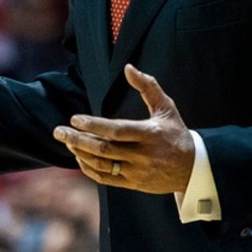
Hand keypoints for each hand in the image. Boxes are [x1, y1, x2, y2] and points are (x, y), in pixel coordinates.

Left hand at [53, 64, 193, 193]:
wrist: (193, 168)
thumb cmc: (176, 133)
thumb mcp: (166, 107)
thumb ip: (147, 86)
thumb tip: (128, 67)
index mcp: (149, 134)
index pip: (116, 130)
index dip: (93, 125)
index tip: (74, 118)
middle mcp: (142, 154)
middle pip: (104, 149)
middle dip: (78, 139)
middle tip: (58, 131)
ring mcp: (137, 171)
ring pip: (102, 164)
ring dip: (81, 153)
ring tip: (67, 142)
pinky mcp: (134, 184)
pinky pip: (106, 179)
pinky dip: (90, 169)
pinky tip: (79, 157)